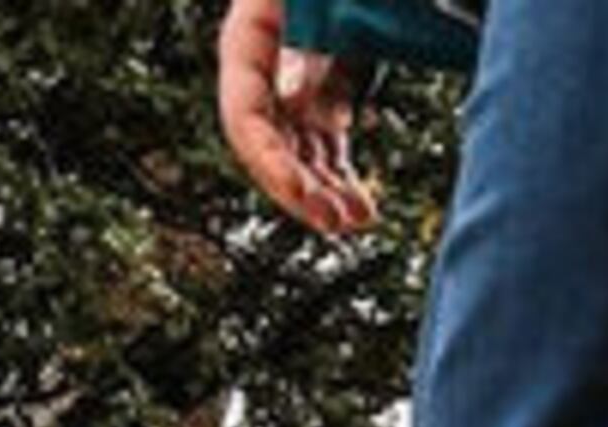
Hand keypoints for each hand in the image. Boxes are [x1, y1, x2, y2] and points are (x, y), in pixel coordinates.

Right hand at [217, 0, 378, 237]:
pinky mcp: (327, 83)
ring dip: (320, 191)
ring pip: (297, 148)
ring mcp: (298, 69)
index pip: (244, 108)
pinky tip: (363, 210)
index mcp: (257, 23)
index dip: (267, 159)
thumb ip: (313, 28)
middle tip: (332, 222)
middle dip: (297, 186)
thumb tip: (286, 92)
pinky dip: (340, 177)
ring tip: (353, 222)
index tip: (301, 194)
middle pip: (267, 139)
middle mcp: (270, 52)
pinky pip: (324, 141)